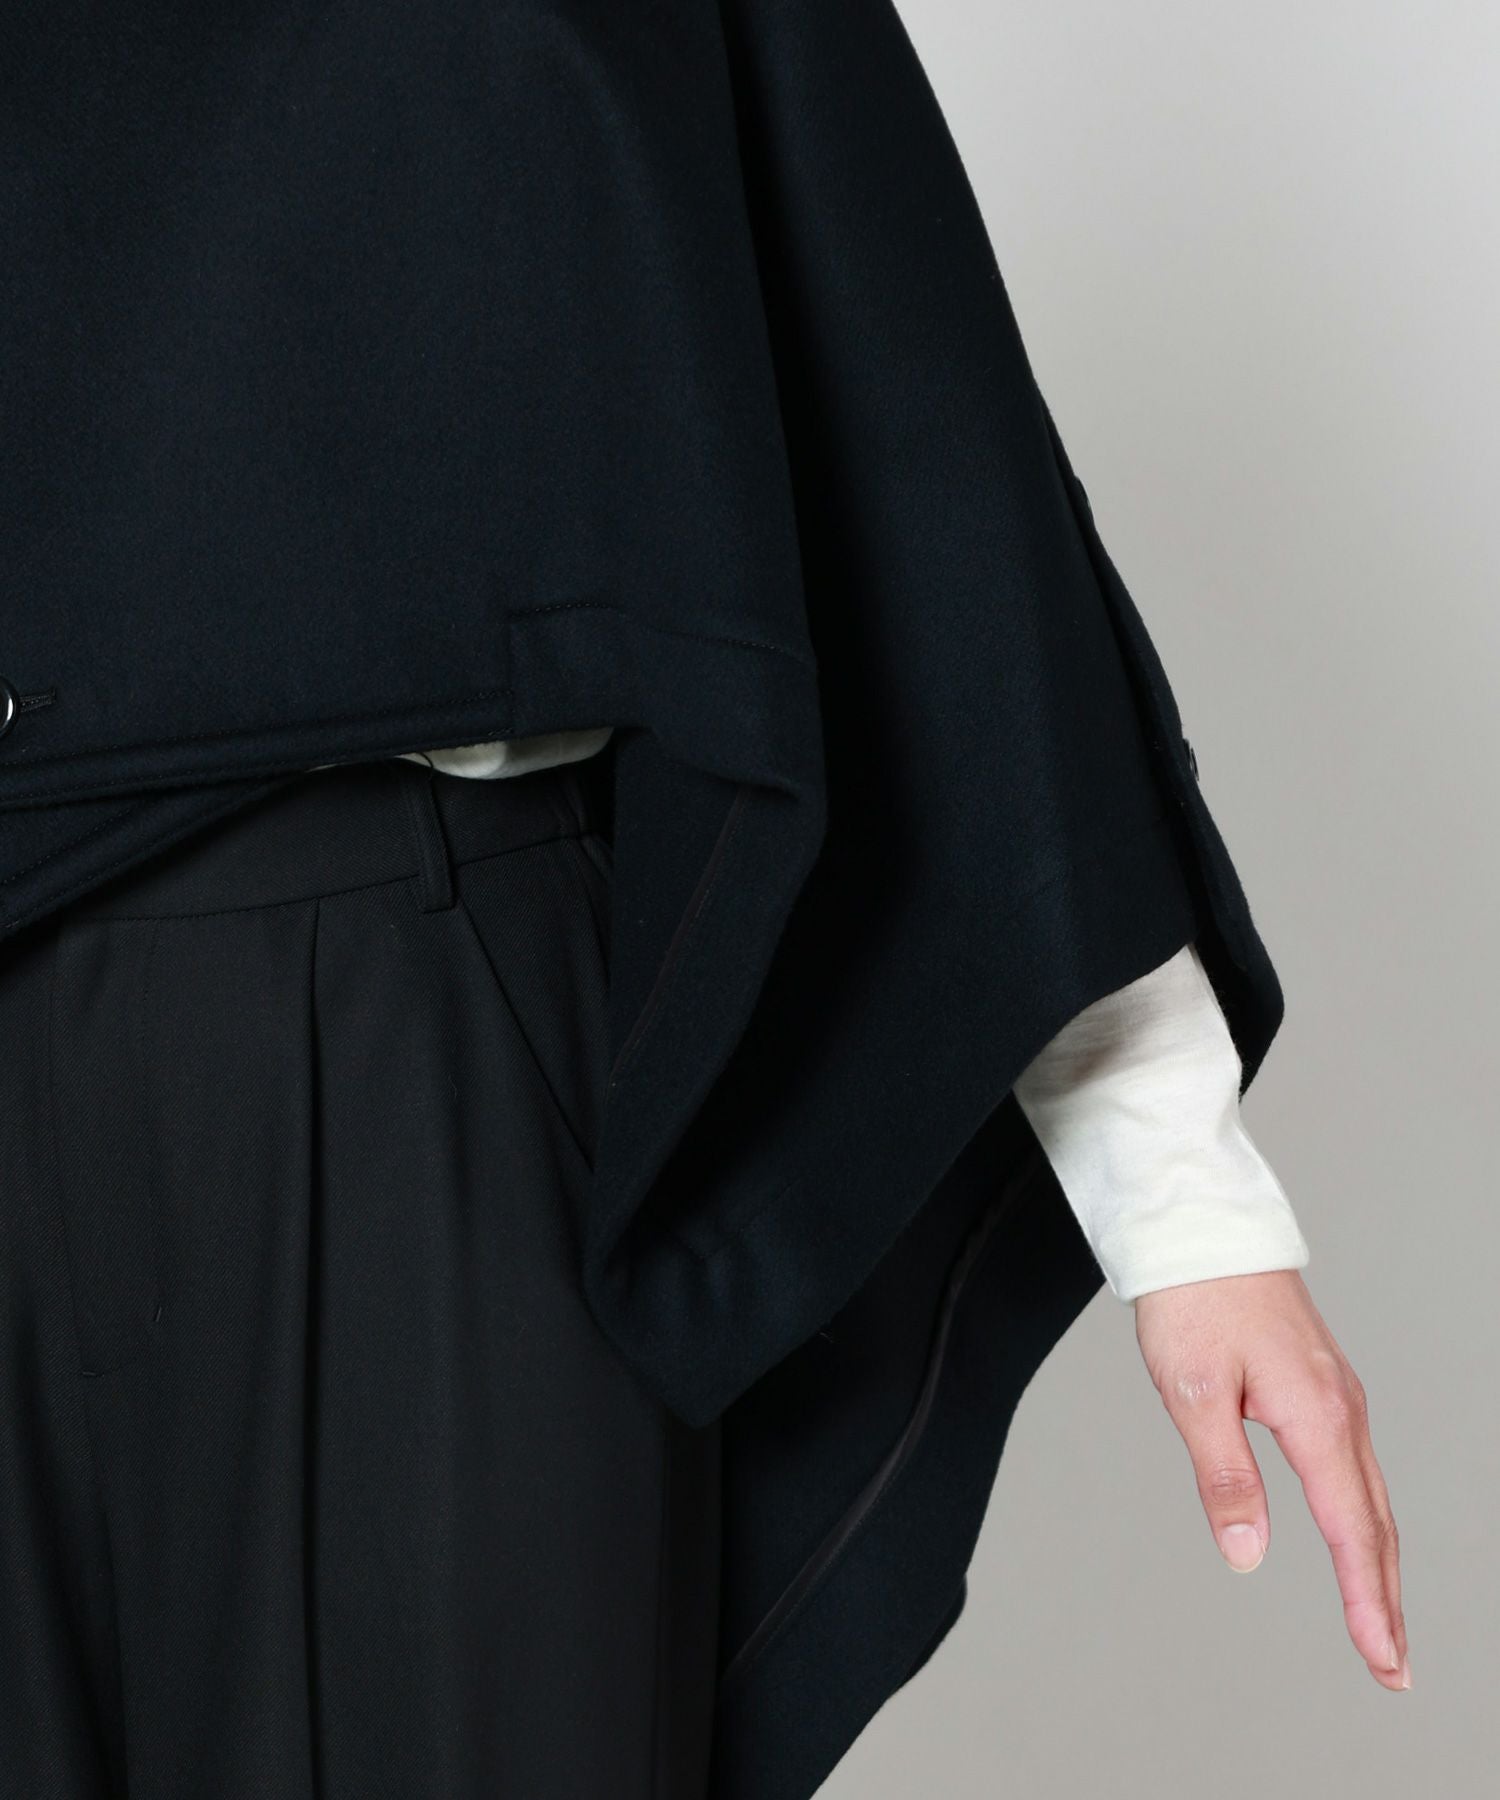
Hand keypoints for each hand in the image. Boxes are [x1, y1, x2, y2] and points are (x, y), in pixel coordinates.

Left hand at [1132, 1269, 1408, 1689]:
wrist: (1204, 1230)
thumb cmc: (1193, 1300)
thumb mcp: (1193, 1390)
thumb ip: (1224, 1475)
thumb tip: (1247, 1553)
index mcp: (1315, 1416)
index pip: (1351, 1530)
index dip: (1368, 1602)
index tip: (1384, 1661)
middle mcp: (1341, 1409)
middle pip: (1376, 1524)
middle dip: (1386, 1600)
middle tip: (1394, 1668)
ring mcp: (1337, 1397)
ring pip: (1371, 1497)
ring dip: (1380, 1564)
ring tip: (1382, 1624)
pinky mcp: (1322, 1387)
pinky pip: (1356, 1468)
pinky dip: (1366, 1519)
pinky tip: (1357, 1540)